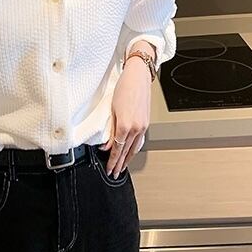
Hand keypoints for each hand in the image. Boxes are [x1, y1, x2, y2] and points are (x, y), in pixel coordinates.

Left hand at [99, 56, 151, 177]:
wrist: (138, 78)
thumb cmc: (124, 89)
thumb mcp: (112, 110)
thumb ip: (110, 130)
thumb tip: (106, 145)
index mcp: (125, 125)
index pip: (117, 149)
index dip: (112, 161)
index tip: (109, 168)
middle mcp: (136, 128)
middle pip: (127, 152)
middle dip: (120, 164)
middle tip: (115, 173)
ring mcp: (143, 126)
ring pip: (135, 148)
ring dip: (128, 158)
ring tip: (123, 166)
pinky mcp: (146, 122)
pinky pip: (140, 140)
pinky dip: (135, 149)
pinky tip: (131, 152)